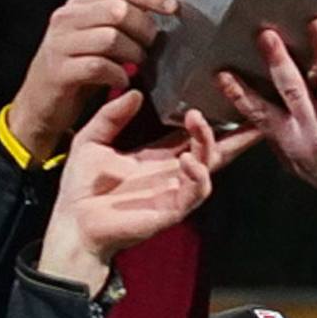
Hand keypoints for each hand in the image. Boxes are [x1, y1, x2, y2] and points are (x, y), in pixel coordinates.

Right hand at [7, 0, 176, 158]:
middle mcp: (67, 18)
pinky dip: (118, 74)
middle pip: (118, 10)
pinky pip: (99, 67)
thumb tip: (164, 10)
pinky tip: (123, 80)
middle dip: (144, 29)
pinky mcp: (59, 71)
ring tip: (138, 64)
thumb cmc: (78, 67)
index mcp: (79, 3)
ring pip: (111, 38)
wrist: (41, 103)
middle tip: (151, 46)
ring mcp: (60, 43)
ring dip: (134, 54)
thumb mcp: (98, 36)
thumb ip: (123, 20)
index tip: (173, 8)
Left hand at [39, 92, 216, 294]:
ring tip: (197, 119)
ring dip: (207, 141)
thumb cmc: (81, 189)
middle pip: (211, 149)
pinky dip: (197, 175)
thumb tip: (135, 92)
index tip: (225, 98)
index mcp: (156, 157)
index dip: (209, 118)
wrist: (72, 224)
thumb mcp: (91, 140)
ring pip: (207, 165)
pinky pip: (195, 192)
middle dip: (233, 131)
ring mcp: (174, 191)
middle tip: (244, 105)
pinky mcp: (172, 210)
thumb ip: (110, 116)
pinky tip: (187, 160)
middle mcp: (171, 173)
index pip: (190, 135)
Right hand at [218, 19, 316, 207]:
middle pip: (292, 91)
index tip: (224, 74)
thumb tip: (255, 116)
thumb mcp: (299, 164)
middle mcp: (315, 136)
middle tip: (268, 36)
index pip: (260, 114)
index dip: (240, 94)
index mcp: (294, 142)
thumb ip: (280, 138)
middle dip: (278, 61)